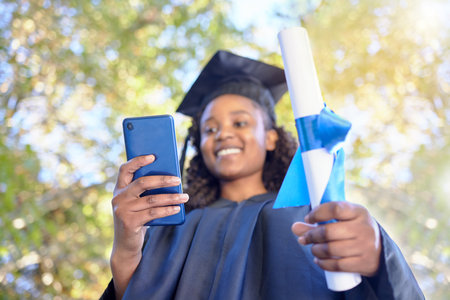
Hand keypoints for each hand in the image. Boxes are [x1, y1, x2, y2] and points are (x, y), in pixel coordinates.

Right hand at [110, 154, 187, 298]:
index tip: (153, 156)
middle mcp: (118, 198)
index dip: (138, 160)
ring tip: (185, 196)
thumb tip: (171, 179)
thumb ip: (146, 192)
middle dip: (162, 180)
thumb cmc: (136, 219)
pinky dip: (167, 210)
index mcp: (119, 189)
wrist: (125, 246)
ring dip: (171, 197)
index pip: (125, 169)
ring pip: (151, 199)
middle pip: (142, 182)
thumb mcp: (138, 204)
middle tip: (178, 179)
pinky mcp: (129, 222)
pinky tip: (177, 208)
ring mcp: (122, 210)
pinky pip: (153, 213)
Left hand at [291, 202, 380, 276]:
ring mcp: (366, 246)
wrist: (381, 251)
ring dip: (316, 250)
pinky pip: (337, 265)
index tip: (308, 218)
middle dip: (311, 235)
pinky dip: (323, 263)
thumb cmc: (355, 230)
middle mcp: (364, 228)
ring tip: (313, 249)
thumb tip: (295, 227)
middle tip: (304, 238)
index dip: (317, 213)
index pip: (335, 208)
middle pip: (328, 231)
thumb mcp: (343, 220)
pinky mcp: (364, 263)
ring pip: (331, 249)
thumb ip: (318, 222)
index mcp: (359, 212)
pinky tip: (319, 260)